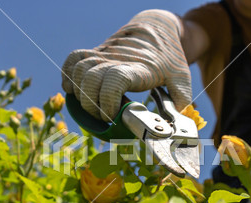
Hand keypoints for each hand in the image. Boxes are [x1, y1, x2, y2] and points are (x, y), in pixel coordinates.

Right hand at [62, 10, 191, 120]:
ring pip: (79, 71)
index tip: (112, 116)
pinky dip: (68, 77)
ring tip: (92, 108)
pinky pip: (72, 61)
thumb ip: (180, 100)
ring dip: (80, 94)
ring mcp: (104, 54)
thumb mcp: (182, 77)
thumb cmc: (169, 57)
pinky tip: (73, 91)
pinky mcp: (95, 53)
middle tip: (104, 118)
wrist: (157, 29)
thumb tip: (174, 125)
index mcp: (139, 68)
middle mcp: (117, 59)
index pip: (116, 78)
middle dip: (92, 105)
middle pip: (91, 78)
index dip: (108, 100)